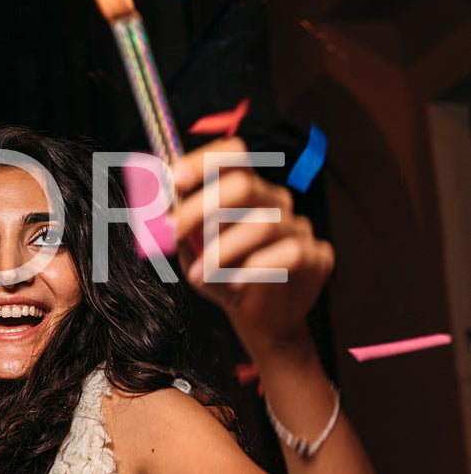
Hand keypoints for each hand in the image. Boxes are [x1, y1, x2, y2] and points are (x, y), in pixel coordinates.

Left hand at [169, 137, 334, 350]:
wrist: (260, 319)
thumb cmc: (222, 275)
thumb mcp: (190, 250)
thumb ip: (176, 224)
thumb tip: (155, 200)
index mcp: (246, 190)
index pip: (234, 154)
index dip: (205, 160)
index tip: (175, 178)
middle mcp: (275, 202)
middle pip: (244, 185)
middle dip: (201, 207)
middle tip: (172, 230)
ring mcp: (299, 227)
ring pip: (264, 223)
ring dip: (222, 250)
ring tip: (198, 274)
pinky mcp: (318, 256)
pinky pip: (290, 253)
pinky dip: (256, 269)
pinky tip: (235, 284)